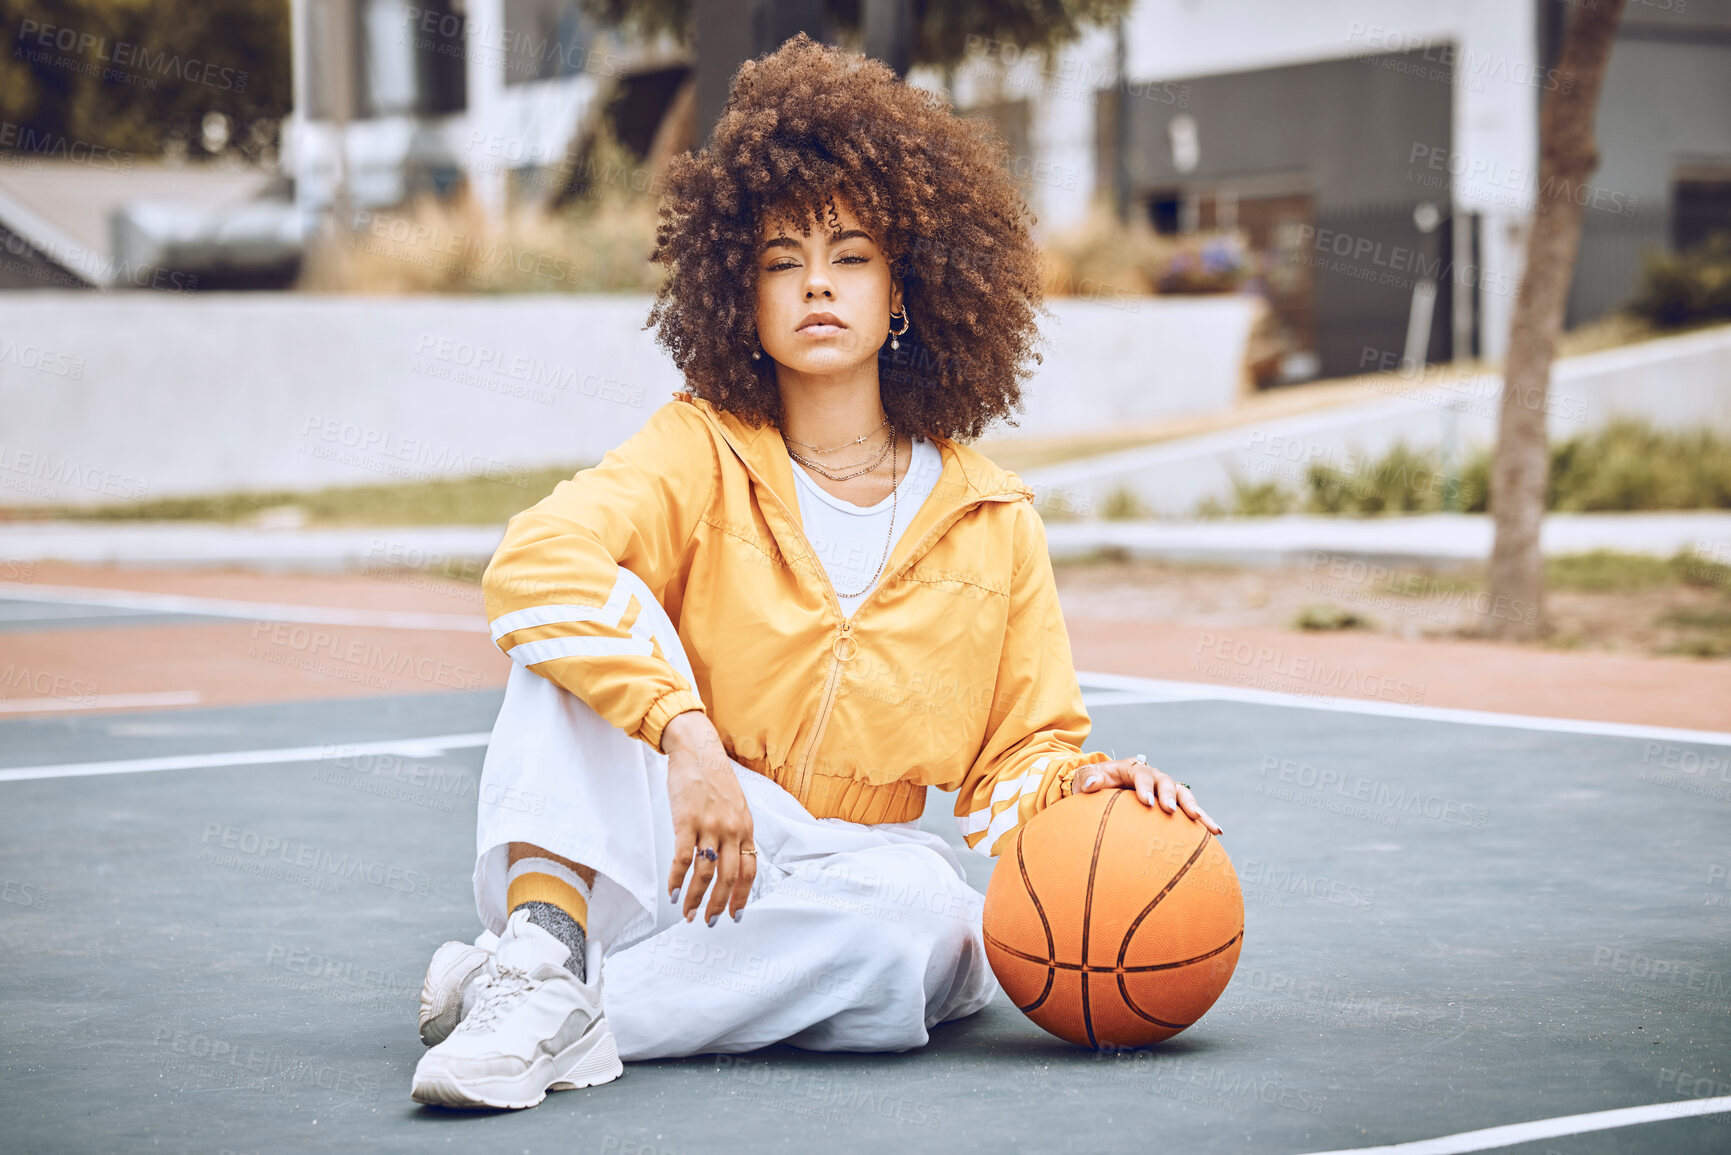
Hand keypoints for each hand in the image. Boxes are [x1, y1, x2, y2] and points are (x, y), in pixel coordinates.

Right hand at [661, 710, 756, 925]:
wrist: (697, 750)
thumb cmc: (714, 778)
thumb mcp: (735, 806)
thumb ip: (736, 832)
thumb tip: (732, 861)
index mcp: (746, 828)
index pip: (750, 871)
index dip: (742, 897)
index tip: (735, 915)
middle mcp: (732, 829)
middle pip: (729, 878)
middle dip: (719, 905)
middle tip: (710, 922)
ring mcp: (710, 826)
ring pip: (706, 873)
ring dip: (695, 898)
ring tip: (687, 912)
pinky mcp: (687, 821)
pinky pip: (683, 859)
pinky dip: (676, 879)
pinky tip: (671, 891)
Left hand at [1073, 755, 1222, 834]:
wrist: (1100, 790)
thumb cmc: (1091, 785)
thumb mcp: (1083, 779)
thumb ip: (1086, 778)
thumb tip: (1091, 783)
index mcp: (1131, 769)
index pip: (1141, 774)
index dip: (1145, 787)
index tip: (1147, 803)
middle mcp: (1152, 777)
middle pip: (1166, 782)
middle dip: (1170, 796)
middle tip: (1171, 811)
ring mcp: (1163, 790)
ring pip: (1183, 795)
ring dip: (1194, 808)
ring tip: (1206, 824)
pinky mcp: (1170, 804)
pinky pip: (1188, 810)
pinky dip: (1202, 819)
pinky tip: (1216, 832)